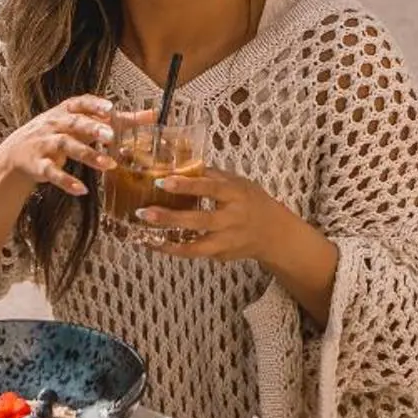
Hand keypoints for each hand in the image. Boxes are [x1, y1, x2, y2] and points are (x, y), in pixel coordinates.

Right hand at [0, 96, 116, 199]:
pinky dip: (66, 182)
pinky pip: (53, 173)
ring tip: (109, 166)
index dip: (95, 105)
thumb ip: (116, 121)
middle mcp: (55, 125)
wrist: (16, 152)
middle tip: (111, 135)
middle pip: (75, 123)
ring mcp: (46, 144)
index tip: (111, 108)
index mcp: (66, 111)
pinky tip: (82, 190)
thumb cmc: (57, 133)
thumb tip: (152, 115)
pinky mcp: (39, 166)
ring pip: (67, 147)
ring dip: (87, 155)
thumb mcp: (81, 123)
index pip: (80, 103)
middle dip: (92, 128)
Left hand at [140, 166, 337, 325]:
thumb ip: (211, 175)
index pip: (210, 188)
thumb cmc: (250, 201)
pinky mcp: (221, 256)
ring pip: (195, 247)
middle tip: (144, 212)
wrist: (274, 234)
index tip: (162, 181)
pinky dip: (174, 250)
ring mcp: (227, 241)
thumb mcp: (237, 182)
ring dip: (168, 243)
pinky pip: (195, 254)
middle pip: (199, 220)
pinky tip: (155, 244)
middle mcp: (232, 220)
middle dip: (170, 218)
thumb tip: (178, 162)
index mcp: (236, 194)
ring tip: (144, 237)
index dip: (186, 185)